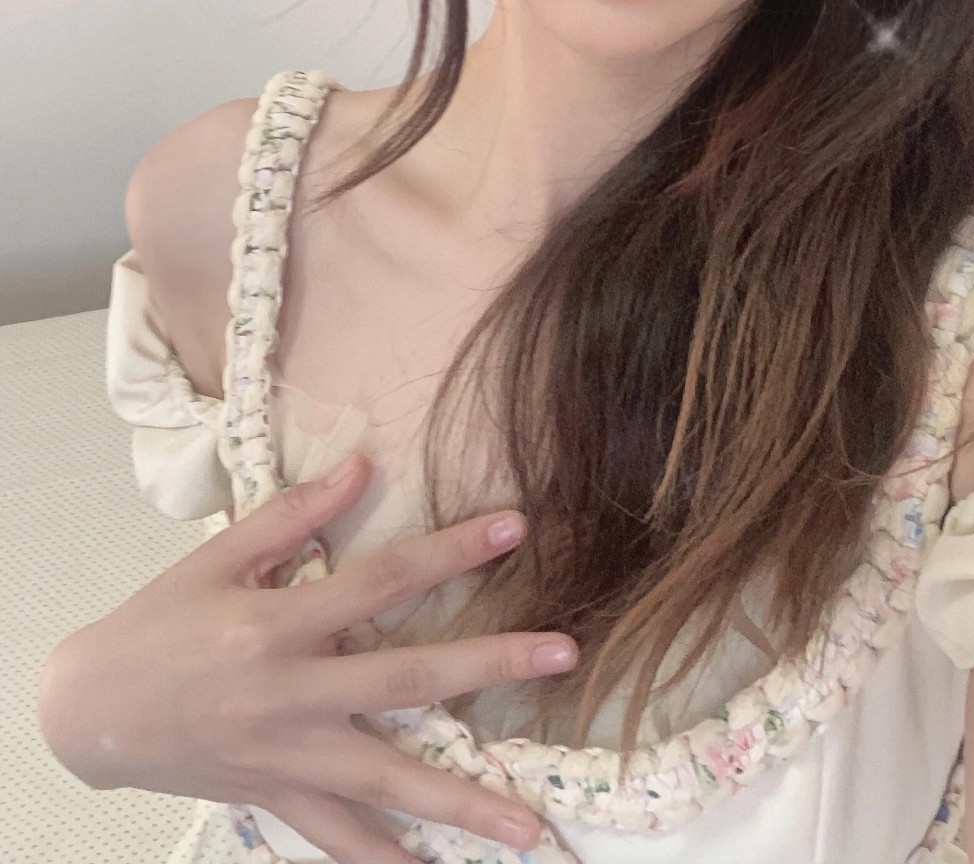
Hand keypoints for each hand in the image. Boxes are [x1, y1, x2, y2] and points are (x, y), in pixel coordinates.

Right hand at [38, 454, 577, 862]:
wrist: (91, 711)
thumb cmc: (158, 622)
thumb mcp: (218, 555)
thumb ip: (295, 514)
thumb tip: (363, 466)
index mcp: (277, 624)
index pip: (382, 580)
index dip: (451, 551)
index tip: (517, 527)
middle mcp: (291, 695)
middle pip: (406, 681)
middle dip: (491, 666)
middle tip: (565, 653)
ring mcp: (287, 757)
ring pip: (388, 784)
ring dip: (464, 804)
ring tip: (533, 828)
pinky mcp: (277, 798)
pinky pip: (339, 842)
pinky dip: (386, 863)